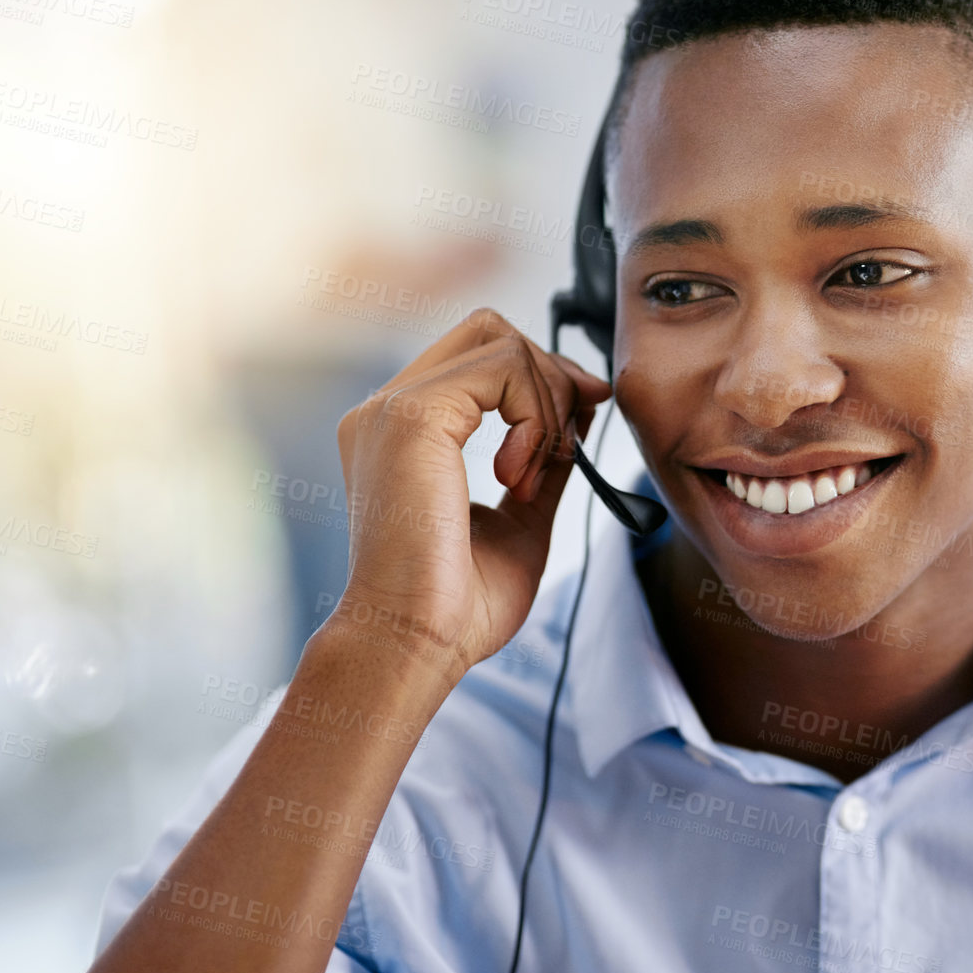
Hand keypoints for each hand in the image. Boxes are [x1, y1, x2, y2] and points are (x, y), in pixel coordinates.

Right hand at [328, 308, 608, 681]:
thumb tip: (580, 417)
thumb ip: (543, 464)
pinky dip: (535, 417)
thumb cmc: (457, 605)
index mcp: (404, 431)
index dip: (542, 373)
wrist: (417, 643)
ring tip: (529, 481)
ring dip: (546, 408)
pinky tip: (517, 478)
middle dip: (550, 374)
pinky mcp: (412, 414)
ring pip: (504, 343)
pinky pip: (504, 367)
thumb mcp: (520, 520)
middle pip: (489, 329)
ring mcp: (393, 406)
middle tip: (571, 439)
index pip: (479, 355)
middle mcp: (388, 409)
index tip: (584, 416)